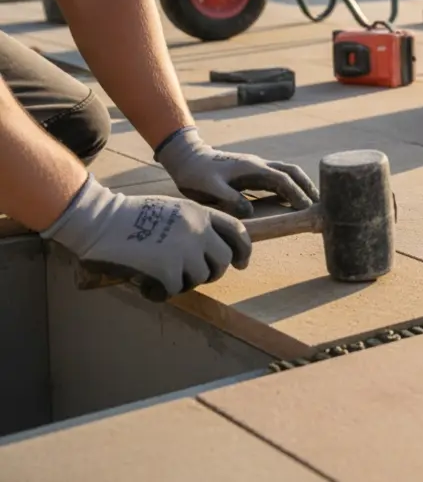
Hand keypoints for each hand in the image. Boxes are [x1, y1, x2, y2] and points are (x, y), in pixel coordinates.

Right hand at [42, 173, 250, 299]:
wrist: (100, 219)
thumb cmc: (131, 215)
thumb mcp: (173, 210)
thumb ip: (194, 225)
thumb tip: (210, 250)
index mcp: (200, 213)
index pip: (237, 231)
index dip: (243, 250)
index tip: (241, 263)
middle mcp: (198, 231)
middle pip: (223, 260)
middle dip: (213, 272)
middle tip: (195, 276)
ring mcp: (184, 250)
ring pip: (201, 277)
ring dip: (185, 282)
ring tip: (164, 276)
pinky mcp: (167, 269)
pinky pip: (176, 289)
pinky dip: (162, 292)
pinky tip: (149, 287)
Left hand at [155, 127, 319, 218]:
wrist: (186, 157)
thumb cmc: (195, 174)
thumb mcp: (208, 188)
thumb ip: (229, 198)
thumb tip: (250, 212)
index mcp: (251, 168)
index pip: (282, 179)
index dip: (296, 193)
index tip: (307, 207)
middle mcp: (258, 164)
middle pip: (291, 171)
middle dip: (307, 185)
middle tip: (320, 202)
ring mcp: (256, 166)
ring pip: (287, 172)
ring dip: (301, 184)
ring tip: (312, 201)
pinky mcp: (252, 171)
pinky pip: (277, 177)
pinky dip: (290, 185)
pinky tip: (292, 198)